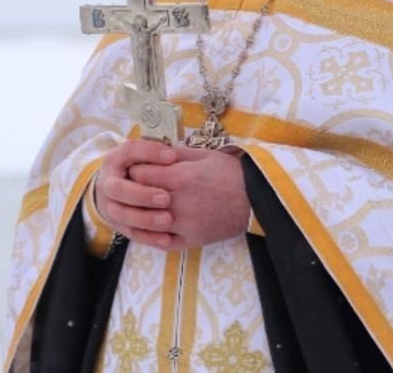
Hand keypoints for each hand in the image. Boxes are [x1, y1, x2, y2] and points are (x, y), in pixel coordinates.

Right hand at [95, 139, 178, 249]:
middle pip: (118, 189)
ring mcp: (110, 206)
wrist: (116, 188)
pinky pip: (131, 233)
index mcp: (115, 159)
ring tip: (168, 219)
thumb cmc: (138, 167)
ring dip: (145, 218)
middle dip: (142, 194)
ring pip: (122, 215)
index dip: (149, 153)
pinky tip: (167, 238)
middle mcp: (107, 183)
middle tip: (166, 198)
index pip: (129, 151)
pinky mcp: (117, 225)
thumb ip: (158, 152)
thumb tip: (175, 154)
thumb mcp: (145, 155)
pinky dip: (149, 237)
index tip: (173, 156)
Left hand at [128, 146, 249, 249]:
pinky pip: (162, 241)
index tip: (137, 168)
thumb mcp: (203, 155)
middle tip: (136, 185)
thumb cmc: (231, 172)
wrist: (256, 198)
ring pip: (147, 221)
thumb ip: (175, 153)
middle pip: (140, 197)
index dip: (136, 170)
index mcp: (181, 178)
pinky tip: (153, 224)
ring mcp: (184, 224)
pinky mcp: (191, 240)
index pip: (140, 175)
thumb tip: (152, 151)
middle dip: (136, 190)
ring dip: (142, 212)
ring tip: (143, 203)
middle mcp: (179, 203)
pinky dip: (153, 234)